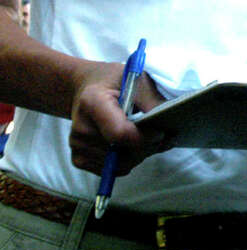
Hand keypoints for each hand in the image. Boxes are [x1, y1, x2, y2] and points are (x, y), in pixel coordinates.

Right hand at [68, 61, 164, 176]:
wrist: (88, 87)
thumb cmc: (115, 81)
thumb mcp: (136, 79)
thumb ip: (151, 100)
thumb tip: (167, 122)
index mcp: (92, 102)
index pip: (119, 132)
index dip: (144, 137)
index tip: (162, 132)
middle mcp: (81, 127)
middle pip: (121, 152)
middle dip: (148, 147)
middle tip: (163, 135)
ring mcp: (77, 145)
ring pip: (119, 164)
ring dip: (140, 155)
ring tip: (147, 137)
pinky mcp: (78, 159)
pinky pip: (112, 170)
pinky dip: (128, 161)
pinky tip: (133, 145)